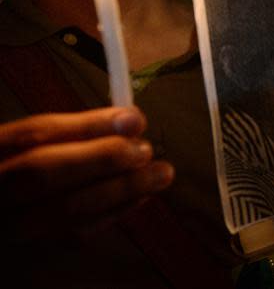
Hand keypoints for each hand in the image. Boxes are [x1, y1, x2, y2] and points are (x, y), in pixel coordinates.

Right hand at [0, 106, 173, 244]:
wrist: (3, 213)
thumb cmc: (22, 174)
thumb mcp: (33, 147)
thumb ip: (75, 133)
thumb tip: (129, 123)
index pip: (36, 134)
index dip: (89, 125)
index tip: (133, 119)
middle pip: (43, 172)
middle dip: (103, 158)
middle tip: (145, 150)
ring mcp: (6, 227)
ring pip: (63, 212)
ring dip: (120, 191)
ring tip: (157, 175)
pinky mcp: (27, 255)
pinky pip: (72, 237)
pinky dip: (111, 215)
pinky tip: (136, 198)